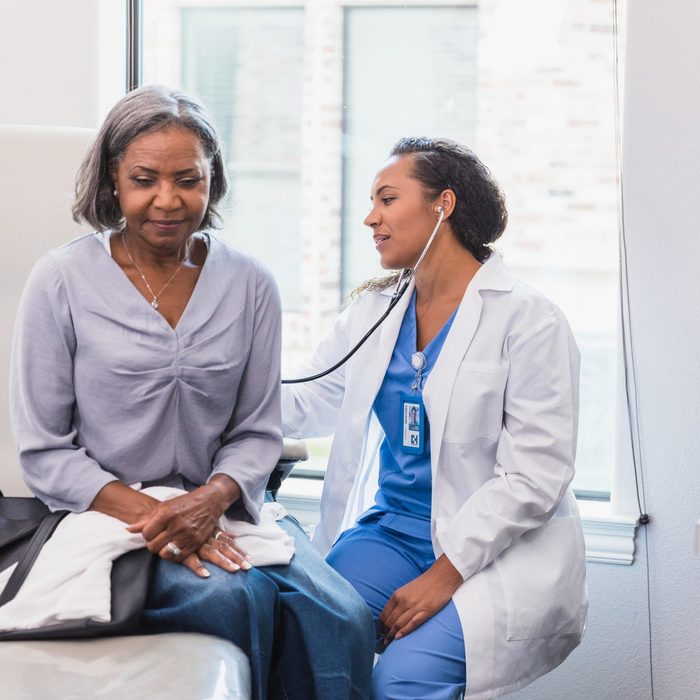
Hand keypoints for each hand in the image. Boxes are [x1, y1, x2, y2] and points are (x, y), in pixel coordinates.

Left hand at [127, 476, 241, 572]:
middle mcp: (177, 525)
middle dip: (153, 544)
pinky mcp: (196, 543)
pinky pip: (178, 558)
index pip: (146, 534)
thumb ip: (146, 520)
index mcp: (167, 514)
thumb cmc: (185, 503)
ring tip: (166, 544)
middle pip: (153, 546)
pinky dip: (174, 555)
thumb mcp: (165, 506)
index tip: (152, 531)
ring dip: (162, 551)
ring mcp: (187, 535)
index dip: (146, 534)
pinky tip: (175, 547)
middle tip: (158, 538)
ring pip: (164, 554)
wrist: (210, 501)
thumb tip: (128, 530)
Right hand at [176, 529, 252, 577]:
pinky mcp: (181, 550)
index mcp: (211, 533)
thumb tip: (234, 536)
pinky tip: (206, 574)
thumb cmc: (185, 522)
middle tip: (248, 567)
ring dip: (223, 561)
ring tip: (234, 569)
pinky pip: (190, 559)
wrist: (164, 517)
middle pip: (224, 549)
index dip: (239, 552)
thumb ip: (218, 532)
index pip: (228, 543)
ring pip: (212, 553)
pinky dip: (198, 566)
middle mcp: (205, 538)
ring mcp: (194, 543)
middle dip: (237, 558)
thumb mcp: (204, 525)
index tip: (251, 560)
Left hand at [379, 555, 462, 644]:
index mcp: (397, 595)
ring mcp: (415, 606)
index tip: (380, 632)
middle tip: (383, 641)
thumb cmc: (423, 584)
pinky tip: (398, 638)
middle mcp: (404, 601)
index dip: (381, 625)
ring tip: (388, 643)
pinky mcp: (426, 611)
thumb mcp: (406, 589)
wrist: (441, 576)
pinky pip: (412, 623)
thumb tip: (390, 614)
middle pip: (390, 621)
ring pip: (399, 624)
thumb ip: (398, 601)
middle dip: (385, 632)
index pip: (384, 614)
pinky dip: (404, 632)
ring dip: (392, 635)